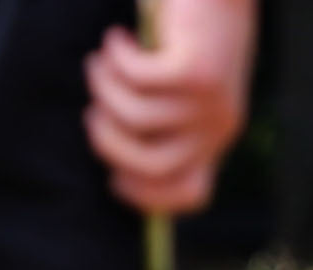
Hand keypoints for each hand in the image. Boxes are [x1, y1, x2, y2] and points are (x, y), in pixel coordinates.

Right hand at [84, 0, 256, 215]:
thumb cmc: (191, 32)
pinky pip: (138, 80)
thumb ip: (163, 120)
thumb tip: (115, 153)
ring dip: (104, 88)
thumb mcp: (182, 87)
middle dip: (109, 143)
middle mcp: (219, 126)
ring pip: (137, 117)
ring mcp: (210, 100)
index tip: (114, 176)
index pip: (192, 193)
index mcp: (216, 137)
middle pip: (153, 164)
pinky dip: (117, 58)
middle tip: (93, 111)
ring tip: (100, 60)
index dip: (148, 195)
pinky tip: (117, 38)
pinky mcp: (197, 70)